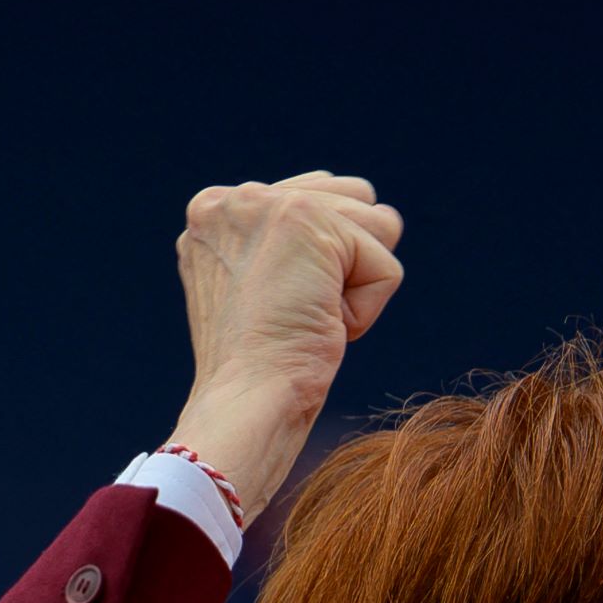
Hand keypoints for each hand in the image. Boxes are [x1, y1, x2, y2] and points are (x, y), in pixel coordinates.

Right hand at [162, 170, 406, 519]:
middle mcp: (231, 199)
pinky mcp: (302, 221)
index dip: (327, 264)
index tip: (284, 308)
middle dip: (347, 268)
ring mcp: (262, 203)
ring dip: (356, 288)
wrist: (247, 402)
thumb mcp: (270, 294)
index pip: (316, 199)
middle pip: (354, 202)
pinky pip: (384, 264)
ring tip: (306, 318)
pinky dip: (366, 310)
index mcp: (214, 214)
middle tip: (297, 314)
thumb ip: (301, 246)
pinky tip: (320, 326)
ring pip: (374, 227)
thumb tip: (387, 216)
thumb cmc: (264, 371)